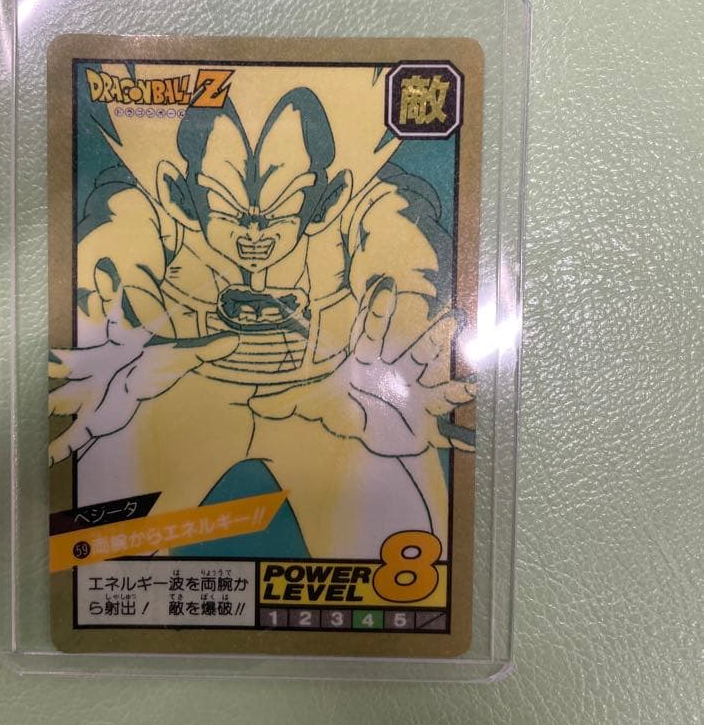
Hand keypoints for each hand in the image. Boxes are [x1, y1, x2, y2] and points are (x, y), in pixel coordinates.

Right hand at [49, 270, 237, 463]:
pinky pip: (72, 437)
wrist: (136, 389)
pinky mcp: (91, 423)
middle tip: (44, 359)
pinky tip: (48, 460)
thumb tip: (235, 340)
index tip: (101, 284)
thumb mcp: (179, 358)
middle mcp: (96, 371)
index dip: (109, 306)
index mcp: (115, 350)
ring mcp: (89, 397)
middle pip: (72, 364)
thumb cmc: (151, 367)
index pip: (112, 325)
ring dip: (50, 407)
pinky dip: (60, 449)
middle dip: (57, 363)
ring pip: (62, 400)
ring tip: (26, 415)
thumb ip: (205, 351)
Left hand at [249, 278, 473, 455]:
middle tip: (439, 306)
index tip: (383, 284)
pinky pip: (441, 400)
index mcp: (364, 362)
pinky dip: (456, 395)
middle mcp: (390, 368)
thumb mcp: (314, 406)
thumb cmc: (346, 413)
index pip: (368, 331)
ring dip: (440, 346)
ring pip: (426, 362)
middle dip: (421, 329)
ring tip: (455, 324)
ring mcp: (410, 386)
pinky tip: (470, 387)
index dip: (376, 310)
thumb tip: (252, 403)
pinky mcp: (423, 408)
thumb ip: (285, 402)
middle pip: (404, 343)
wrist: (373, 440)